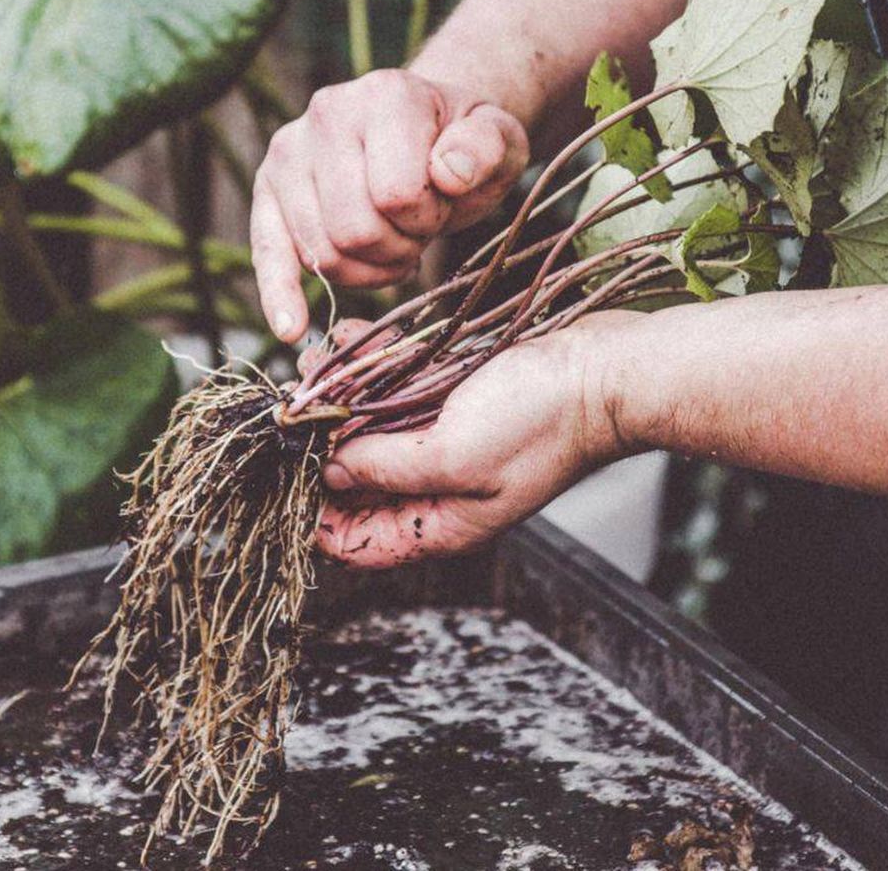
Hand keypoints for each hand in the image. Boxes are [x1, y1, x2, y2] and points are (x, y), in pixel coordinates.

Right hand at [251, 68, 529, 342]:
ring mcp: (290, 152)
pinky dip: (278, 293)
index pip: (396, 195)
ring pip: (323, 253)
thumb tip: (449, 171)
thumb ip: (487, 150)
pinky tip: (290, 328)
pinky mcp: (269, 189)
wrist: (429, 132)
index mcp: (386, 95)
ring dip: (368, 268)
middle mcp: (327, 114)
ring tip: (392, 240)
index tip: (441, 202)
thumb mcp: (499, 142)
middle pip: (354, 230)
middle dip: (397, 247)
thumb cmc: (464, 145)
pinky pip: (268, 250)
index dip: (426, 218)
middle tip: (417, 229)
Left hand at [311, 312, 641, 567]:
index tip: (282, 470)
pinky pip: (396, 390)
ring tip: (311, 369)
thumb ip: (383, 467)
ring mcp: (445, 442)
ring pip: (370, 431)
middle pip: (356, 485)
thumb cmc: (543, 422)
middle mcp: (437, 489)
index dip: (313, 514)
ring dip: (337, 401)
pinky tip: (343, 344)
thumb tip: (328, 468)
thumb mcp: (451, 457)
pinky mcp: (455, 399)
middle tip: (291, 408)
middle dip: (319, 448)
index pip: (355, 541)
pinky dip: (367, 369)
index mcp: (439, 523)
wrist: (605, 368)